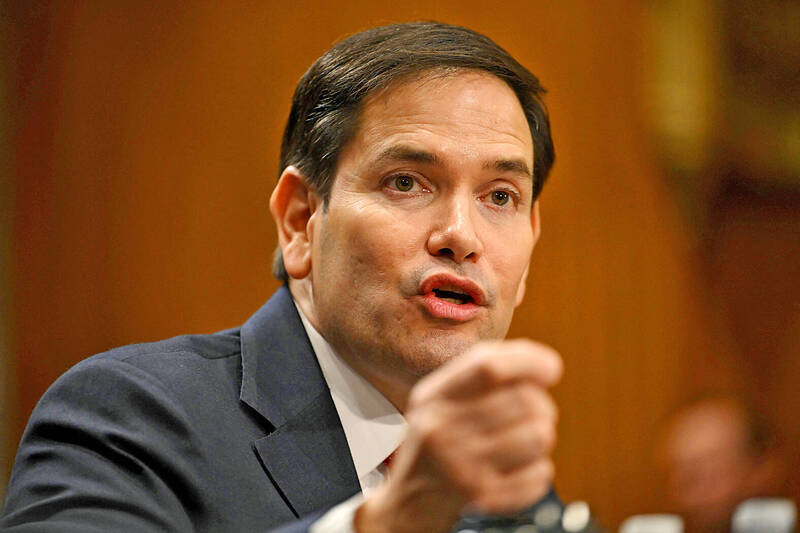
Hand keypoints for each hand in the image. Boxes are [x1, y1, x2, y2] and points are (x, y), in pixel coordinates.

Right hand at [355, 339, 562, 532]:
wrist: (407, 505)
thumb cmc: (435, 444)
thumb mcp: (438, 401)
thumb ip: (478, 375)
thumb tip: (543, 365)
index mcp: (433, 397)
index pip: (488, 366)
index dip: (528, 361)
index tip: (551, 368)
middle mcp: (442, 430)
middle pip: (523, 400)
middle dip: (542, 406)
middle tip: (536, 415)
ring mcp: (461, 466)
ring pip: (538, 436)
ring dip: (542, 437)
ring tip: (525, 443)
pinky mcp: (481, 498)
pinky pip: (538, 476)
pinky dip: (539, 471)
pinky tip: (520, 470)